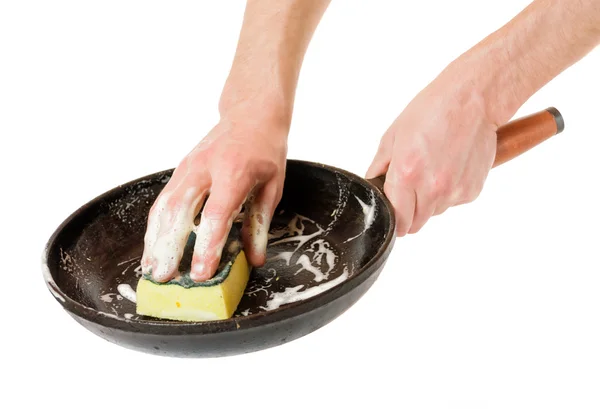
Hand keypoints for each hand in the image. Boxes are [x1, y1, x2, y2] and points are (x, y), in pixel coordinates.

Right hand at [141, 110, 287, 282]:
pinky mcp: (180, 170)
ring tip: (151, 269)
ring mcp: (188, 167)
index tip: (201, 273)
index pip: (216, 214)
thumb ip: (260, 223)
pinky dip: (155, 226)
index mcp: (233, 172)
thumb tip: (255, 259)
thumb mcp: (273, 186)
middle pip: (179, 210)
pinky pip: (163, 200)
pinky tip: (153, 247)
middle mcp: (205, 168)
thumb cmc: (265, 149)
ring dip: (155, 240)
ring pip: (164, 206)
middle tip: (164, 277)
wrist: (251, 113)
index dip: (207, 246)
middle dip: (169, 246)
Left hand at [366, 66, 501, 235]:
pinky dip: (449, 192)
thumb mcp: (393, 136)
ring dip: (429, 201)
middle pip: (415, 223)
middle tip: (410, 189)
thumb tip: (371, 185)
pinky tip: (449, 167)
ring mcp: (454, 192)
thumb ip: (379, 167)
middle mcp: (432, 189)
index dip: (392, 218)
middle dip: (409, 212)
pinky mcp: (472, 190)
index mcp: (407, 175)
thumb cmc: (432, 111)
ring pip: (434, 213)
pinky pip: (453, 202)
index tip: (392, 212)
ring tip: (432, 170)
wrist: (472, 100)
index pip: (397, 220)